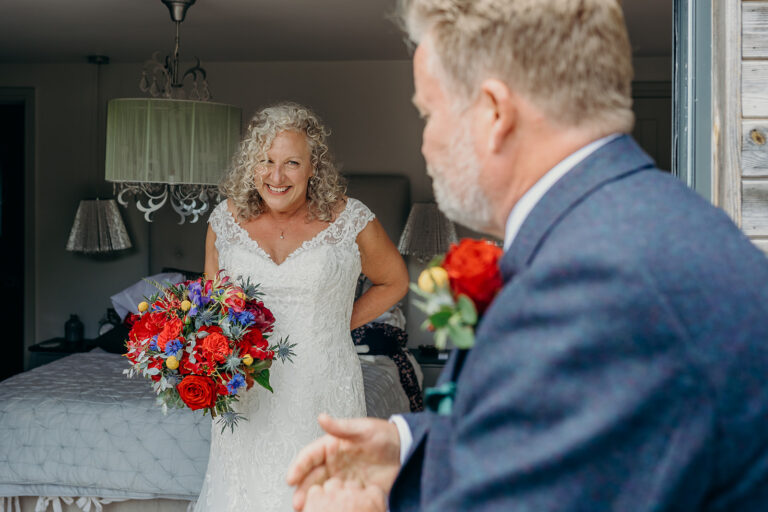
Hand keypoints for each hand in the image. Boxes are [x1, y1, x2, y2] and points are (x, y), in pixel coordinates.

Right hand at [286, 413, 400, 510]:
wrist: (405, 451)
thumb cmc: (384, 435)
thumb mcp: (362, 428)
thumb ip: (341, 426)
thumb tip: (322, 417)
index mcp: (331, 446)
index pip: (309, 456)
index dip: (298, 467)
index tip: (291, 478)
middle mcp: (334, 464)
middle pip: (312, 479)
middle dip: (303, 491)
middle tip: (299, 502)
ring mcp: (344, 479)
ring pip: (324, 492)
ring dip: (315, 501)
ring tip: (309, 510)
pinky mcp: (355, 492)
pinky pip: (341, 501)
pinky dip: (334, 506)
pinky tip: (331, 509)